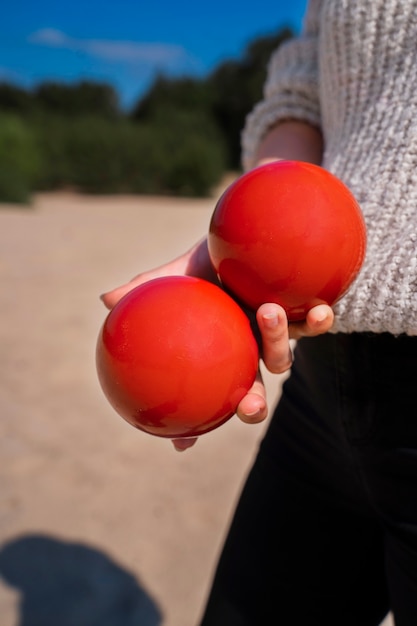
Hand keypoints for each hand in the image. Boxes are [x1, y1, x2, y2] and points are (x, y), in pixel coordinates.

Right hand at [100, 241, 333, 451]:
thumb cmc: (211, 259)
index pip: (206, 394)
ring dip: (277, 343)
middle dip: (251, 406)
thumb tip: (105, 300)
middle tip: (248, 407)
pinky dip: (319, 321)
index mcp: (219, 351)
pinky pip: (315, 323)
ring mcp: (279, 335)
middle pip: (251, 390)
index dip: (196, 422)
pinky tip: (322, 310)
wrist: (253, 237)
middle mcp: (248, 350)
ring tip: (266, 312)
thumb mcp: (179, 272)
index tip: (182, 442)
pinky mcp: (305, 314)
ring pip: (281, 356)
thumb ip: (148, 287)